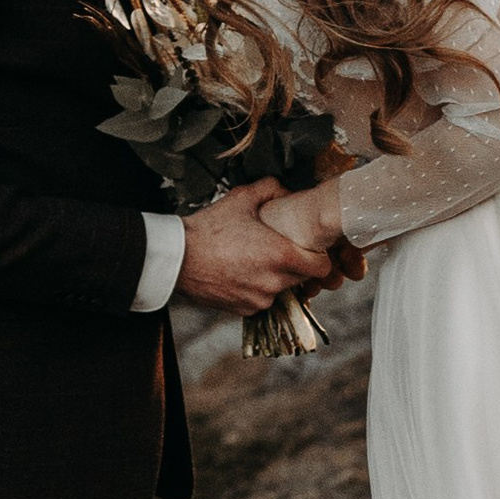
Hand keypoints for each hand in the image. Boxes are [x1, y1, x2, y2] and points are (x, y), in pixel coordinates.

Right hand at [178, 184, 333, 310]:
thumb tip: (287, 190)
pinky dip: (255, 289)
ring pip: (280, 289)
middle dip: (295, 265)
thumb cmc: (209, 228)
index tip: (310, 249)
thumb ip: (271, 188)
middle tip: (278, 249)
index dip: (319, 257)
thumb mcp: (241, 199)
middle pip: (301, 278)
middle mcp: (274, 282)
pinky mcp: (243, 310)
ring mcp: (259, 299)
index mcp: (281, 256)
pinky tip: (240, 273)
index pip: (322, 267)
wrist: (177, 258)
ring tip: (254, 260)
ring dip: (274, 278)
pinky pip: (260, 300)